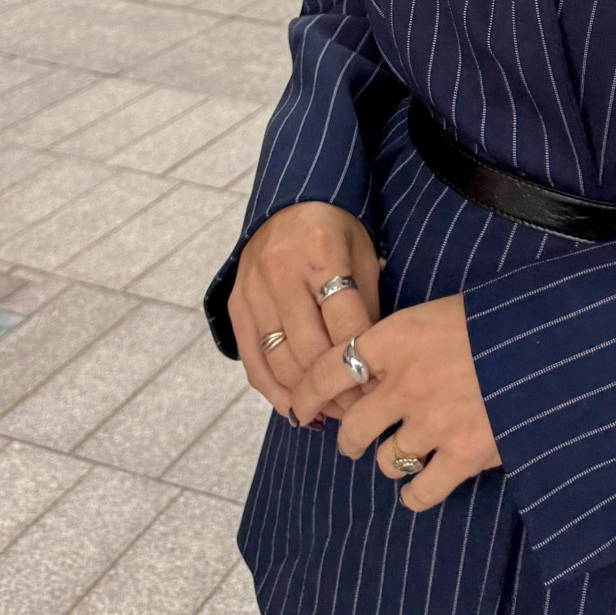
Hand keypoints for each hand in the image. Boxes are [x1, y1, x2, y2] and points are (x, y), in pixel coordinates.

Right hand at [225, 202, 380, 419]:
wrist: (288, 204)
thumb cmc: (335, 233)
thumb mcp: (363, 256)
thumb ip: (366, 308)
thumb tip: (371, 370)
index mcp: (322, 252)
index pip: (344, 322)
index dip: (362, 361)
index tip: (379, 385)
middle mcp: (280, 271)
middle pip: (309, 349)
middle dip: (337, 386)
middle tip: (359, 408)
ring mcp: (252, 290)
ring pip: (279, 363)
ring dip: (307, 396)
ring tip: (333, 410)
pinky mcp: (235, 306)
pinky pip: (252, 363)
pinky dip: (274, 393)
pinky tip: (297, 409)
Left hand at [289, 294, 500, 510]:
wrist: (551, 340)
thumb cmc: (499, 319)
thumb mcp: (442, 309)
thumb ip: (406, 339)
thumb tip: (380, 366)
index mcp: (396, 337)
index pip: (329, 367)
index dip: (307, 391)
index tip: (300, 406)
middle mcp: (405, 382)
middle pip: (353, 428)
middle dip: (351, 438)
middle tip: (358, 439)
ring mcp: (432, 422)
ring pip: (386, 460)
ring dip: (393, 459)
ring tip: (408, 452)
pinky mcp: (462, 455)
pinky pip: (418, 491)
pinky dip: (416, 492)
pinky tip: (424, 482)